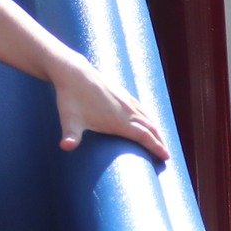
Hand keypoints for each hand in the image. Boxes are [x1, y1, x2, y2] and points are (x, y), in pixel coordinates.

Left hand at [54, 61, 170, 159]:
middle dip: (160, 142)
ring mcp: (126, 100)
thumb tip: (64, 147)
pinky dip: (149, 117)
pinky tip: (147, 120)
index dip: (156, 147)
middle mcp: (126, 110)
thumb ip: (70, 136)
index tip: (166, 157)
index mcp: (118, 120)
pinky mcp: (122, 93)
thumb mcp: (69, 120)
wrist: (73, 73)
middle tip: (166, 156)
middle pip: (150, 128)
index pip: (144, 136)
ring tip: (160, 141)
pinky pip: (141, 108)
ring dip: (156, 130)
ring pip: (147, 117)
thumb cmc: (71, 98)